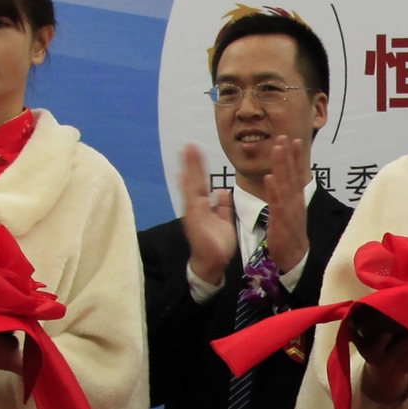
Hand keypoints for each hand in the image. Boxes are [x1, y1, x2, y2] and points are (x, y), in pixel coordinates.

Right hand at [176, 145, 235, 289]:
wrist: (212, 264)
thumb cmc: (217, 246)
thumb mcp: (224, 222)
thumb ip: (223, 207)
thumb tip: (222, 190)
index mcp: (203, 207)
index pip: (201, 183)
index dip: (199, 167)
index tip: (196, 151)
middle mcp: (196, 207)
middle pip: (194, 180)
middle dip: (192, 162)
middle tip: (189, 144)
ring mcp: (193, 212)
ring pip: (191, 186)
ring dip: (189, 168)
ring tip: (186, 151)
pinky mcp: (194, 219)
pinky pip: (191, 200)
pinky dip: (187, 187)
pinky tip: (183, 173)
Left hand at [258, 137, 312, 275]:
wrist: (295, 259)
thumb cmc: (290, 236)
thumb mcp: (290, 212)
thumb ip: (287, 196)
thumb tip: (283, 181)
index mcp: (296, 199)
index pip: (296, 174)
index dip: (295, 157)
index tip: (294, 139)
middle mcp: (295, 201)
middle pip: (292, 175)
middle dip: (288, 155)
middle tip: (285, 136)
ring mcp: (289, 211)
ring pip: (285, 184)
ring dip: (281, 165)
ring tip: (278, 148)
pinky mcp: (280, 221)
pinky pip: (277, 203)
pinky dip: (274, 190)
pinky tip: (270, 178)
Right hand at [350, 309, 407, 405]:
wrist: (382, 375)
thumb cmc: (371, 351)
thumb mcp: (360, 344)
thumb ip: (355, 331)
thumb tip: (349, 312)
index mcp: (372, 356)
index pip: (375, 350)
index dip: (381, 343)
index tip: (387, 334)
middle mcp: (386, 363)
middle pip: (399, 352)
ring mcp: (401, 367)